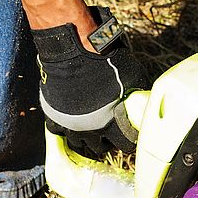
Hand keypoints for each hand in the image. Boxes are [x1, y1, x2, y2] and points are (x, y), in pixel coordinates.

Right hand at [31, 7, 149, 158]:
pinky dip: (63, 130)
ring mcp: (69, 123)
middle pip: (99, 147)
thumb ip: (138, 92)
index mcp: (112, 123)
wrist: (74, 49)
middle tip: (107, 135)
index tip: (129, 135)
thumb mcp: (133, 76)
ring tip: (89, 135)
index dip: (128, 141)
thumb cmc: (107, 61)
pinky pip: (55, 130)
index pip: (124, 145)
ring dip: (84, 140)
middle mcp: (90, 129)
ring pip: (77, 143)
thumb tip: (145, 97)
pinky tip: (69, 124)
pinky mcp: (52, 113)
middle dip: (105, 143)